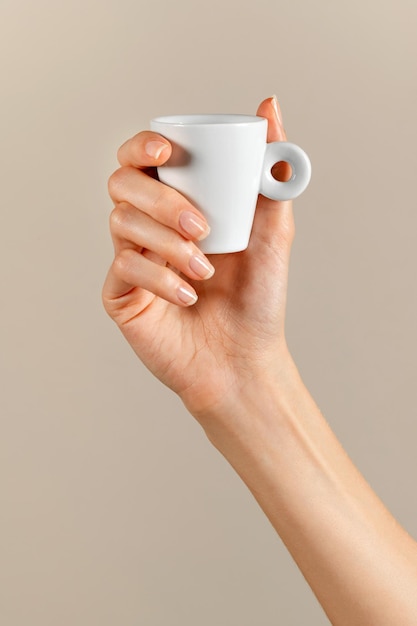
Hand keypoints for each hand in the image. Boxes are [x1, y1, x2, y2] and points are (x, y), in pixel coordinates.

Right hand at [103, 97, 294, 420]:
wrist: (244, 360)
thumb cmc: (258, 297)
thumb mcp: (273, 230)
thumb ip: (269, 172)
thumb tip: (269, 106)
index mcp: (178, 204)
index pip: (143, 158)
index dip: (143, 145)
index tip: (167, 153)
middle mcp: (150, 227)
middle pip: (123, 184)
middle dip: (161, 200)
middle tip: (201, 227)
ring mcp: (131, 260)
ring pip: (120, 223)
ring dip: (165, 243)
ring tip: (203, 269)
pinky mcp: (121, 294)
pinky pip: (124, 269)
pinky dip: (159, 278)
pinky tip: (188, 295)